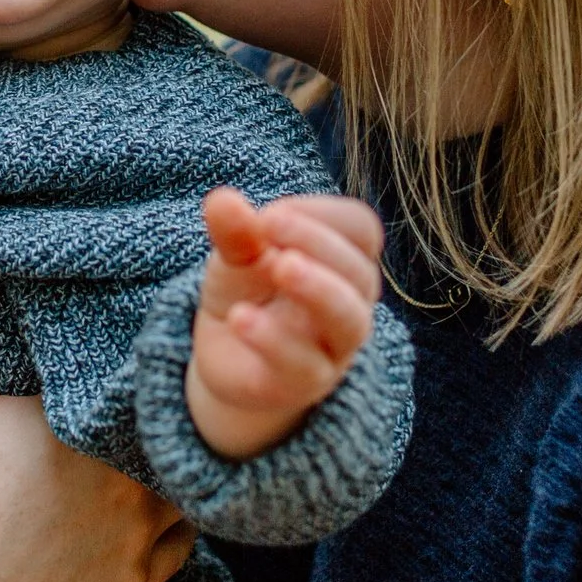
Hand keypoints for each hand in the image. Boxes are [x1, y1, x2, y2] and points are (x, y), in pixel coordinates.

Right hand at [0, 268, 194, 581]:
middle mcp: (135, 476)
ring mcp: (141, 534)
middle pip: (171, 421)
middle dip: (162, 398)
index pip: (140, 366)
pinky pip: (183, 541)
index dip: (143, 342)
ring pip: (188, 478)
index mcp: (93, 422)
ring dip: (176, 454)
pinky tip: (158, 496)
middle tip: (147, 374)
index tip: (137, 322)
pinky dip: (176, 516)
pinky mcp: (133, 581)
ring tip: (158, 430)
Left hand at [185, 189, 382, 460]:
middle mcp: (350, 303)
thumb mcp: (236, 254)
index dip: (321, 214)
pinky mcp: (303, 382)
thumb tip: (221, 199)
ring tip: (279, 266)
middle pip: (360, 272)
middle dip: (318, 243)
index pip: (360, 228)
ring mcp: (333, 347)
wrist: (228, 355)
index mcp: (343, 260)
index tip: (270, 215)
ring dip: (317, 289)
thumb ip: (233, 229)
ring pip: (349, 320)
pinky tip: (239, 317)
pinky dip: (272, 339)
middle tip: (270, 225)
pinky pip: (304, 364)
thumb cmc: (248, 290)